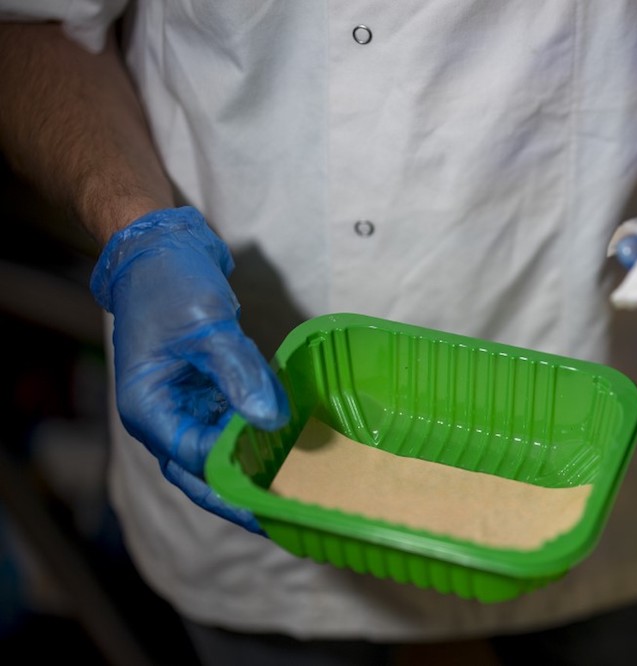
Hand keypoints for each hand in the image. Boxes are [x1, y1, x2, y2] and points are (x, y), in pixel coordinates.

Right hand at [91, 207, 288, 532]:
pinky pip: (232, 424)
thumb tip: (269, 421)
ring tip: (297, 492)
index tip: (275, 503)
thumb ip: (238, 374)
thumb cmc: (171, 284)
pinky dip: (259, 435)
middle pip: (204, 472)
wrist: (161, 249)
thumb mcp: (206, 328)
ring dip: (254, 468)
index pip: (196, 462)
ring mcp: (185, 405)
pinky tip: (292, 446)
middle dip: (244, 495)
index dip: (237, 483)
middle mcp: (164, 416)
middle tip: (290, 517)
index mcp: (149, 409)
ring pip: (221, 451)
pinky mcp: (206, 391)